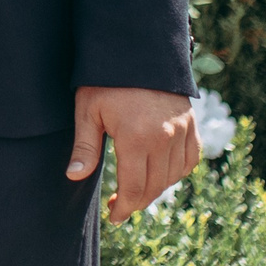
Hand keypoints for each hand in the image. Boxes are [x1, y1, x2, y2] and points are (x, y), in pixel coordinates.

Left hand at [69, 85, 198, 224]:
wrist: (138, 48)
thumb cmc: (107, 79)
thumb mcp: (88, 110)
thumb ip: (85, 146)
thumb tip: (74, 176)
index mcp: (137, 138)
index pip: (134, 188)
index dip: (124, 208)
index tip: (114, 217)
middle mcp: (165, 138)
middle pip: (155, 187)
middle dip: (137, 202)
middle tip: (121, 206)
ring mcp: (182, 131)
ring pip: (173, 176)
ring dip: (156, 189)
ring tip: (137, 190)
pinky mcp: (191, 123)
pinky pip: (189, 160)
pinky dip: (177, 172)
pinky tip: (161, 173)